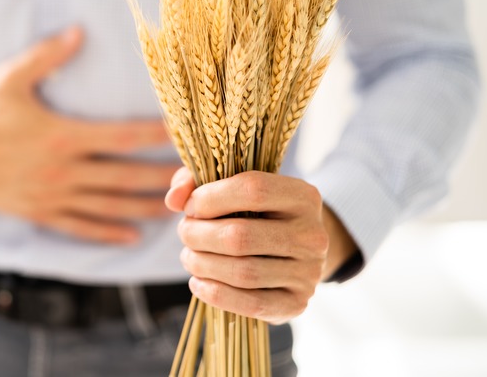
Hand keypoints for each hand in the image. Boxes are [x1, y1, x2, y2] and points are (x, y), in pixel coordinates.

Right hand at [0, 27, 179, 243]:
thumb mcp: (11, 79)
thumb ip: (48, 56)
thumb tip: (80, 31)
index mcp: (61, 136)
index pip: (120, 136)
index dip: (155, 135)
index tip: (184, 132)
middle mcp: (61, 170)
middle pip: (124, 176)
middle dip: (163, 177)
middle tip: (197, 179)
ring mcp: (52, 196)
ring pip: (109, 206)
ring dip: (145, 208)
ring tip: (178, 209)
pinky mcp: (41, 214)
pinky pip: (80, 227)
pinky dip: (108, 233)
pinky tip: (132, 235)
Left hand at [165, 167, 356, 323]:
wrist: (293, 252)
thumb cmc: (255, 213)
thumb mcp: (232, 187)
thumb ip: (197, 182)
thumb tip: (174, 199)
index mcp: (302, 196)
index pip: (253, 189)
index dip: (210, 197)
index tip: (190, 206)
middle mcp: (313, 234)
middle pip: (241, 236)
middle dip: (198, 235)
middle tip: (184, 233)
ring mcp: (309, 272)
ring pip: (242, 272)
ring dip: (202, 264)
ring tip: (189, 257)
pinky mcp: (296, 303)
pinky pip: (250, 304)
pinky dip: (215, 294)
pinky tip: (198, 283)